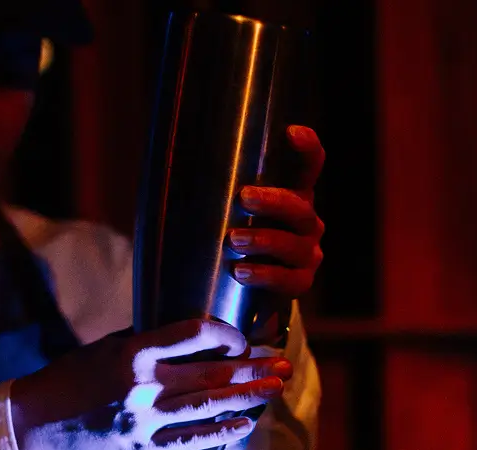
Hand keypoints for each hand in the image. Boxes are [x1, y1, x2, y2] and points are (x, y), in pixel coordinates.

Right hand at [9, 319, 292, 449]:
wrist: (40, 422)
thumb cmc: (73, 376)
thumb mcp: (109, 346)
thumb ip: (151, 340)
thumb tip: (197, 336)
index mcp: (133, 353)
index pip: (194, 334)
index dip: (226, 333)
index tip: (241, 337)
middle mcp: (143, 387)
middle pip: (211, 374)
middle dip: (252, 367)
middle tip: (281, 362)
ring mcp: (146, 422)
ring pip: (209, 406)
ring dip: (248, 396)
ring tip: (277, 387)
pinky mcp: (144, 449)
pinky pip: (192, 439)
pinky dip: (222, 431)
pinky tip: (247, 423)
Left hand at [229, 125, 324, 300]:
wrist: (244, 289)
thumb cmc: (232, 240)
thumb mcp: (227, 212)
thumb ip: (215, 192)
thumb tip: (167, 166)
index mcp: (294, 195)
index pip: (310, 165)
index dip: (307, 148)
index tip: (290, 133)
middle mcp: (307, 222)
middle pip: (300, 207)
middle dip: (273, 201)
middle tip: (243, 197)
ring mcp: (307, 254)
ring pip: (294, 245)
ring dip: (264, 239)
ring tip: (233, 240)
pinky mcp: (300, 283)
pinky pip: (288, 279)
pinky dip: (264, 275)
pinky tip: (240, 272)